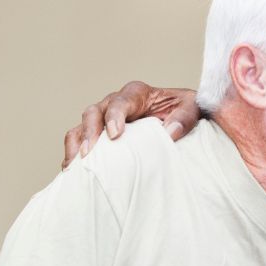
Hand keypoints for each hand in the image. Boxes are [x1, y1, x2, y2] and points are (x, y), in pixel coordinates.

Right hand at [62, 82, 199, 167]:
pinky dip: (74, 154)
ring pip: (81, 126)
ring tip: (74, 166)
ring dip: (76, 145)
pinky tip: (73, 171)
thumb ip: (184, 118)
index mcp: (136, 93)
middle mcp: (115, 103)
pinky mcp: (100, 134)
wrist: (180, 117)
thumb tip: (169, 132)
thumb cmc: (183, 110)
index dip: (114, 117)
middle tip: (88, 153)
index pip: (119, 102)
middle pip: (93, 112)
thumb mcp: (192, 109)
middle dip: (89, 132)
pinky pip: (79, 140)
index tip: (115, 135)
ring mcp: (104, 119)